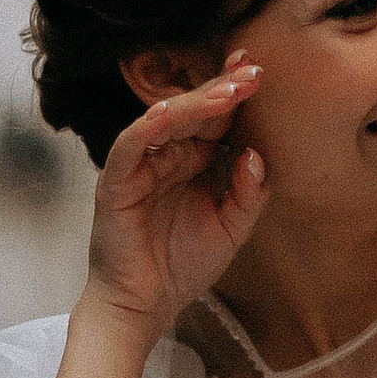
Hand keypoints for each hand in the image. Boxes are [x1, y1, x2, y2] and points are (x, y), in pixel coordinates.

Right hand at [82, 59, 268, 333]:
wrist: (144, 307)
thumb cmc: (182, 267)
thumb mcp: (231, 230)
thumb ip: (248, 194)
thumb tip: (256, 154)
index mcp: (195, 162)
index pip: (217, 119)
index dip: (236, 95)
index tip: (260, 70)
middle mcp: (168, 156)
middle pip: (195, 112)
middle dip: (223, 89)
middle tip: (252, 71)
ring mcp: (141, 166)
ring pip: (165, 121)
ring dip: (195, 104)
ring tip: (227, 92)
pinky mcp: (116, 182)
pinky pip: (130, 147)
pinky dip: (146, 128)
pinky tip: (166, 113)